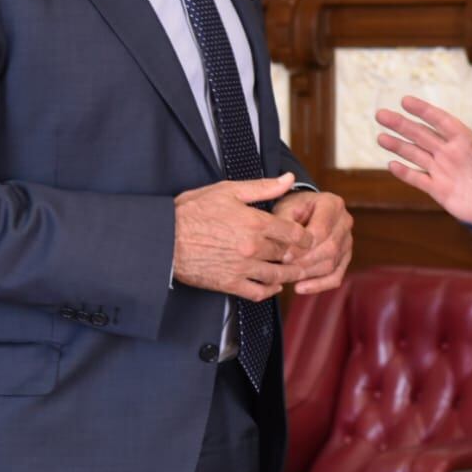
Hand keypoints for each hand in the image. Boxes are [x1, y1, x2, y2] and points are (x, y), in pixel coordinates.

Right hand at [173, 173, 313, 300]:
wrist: (164, 238)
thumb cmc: (192, 212)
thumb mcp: (228, 190)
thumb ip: (263, 187)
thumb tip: (288, 178)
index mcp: (255, 223)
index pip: (295, 233)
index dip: (305, 236)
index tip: (308, 236)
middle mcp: (253, 248)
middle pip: (288, 254)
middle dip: (297, 254)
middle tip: (304, 254)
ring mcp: (242, 268)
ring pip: (278, 276)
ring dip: (289, 274)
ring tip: (293, 270)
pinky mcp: (229, 284)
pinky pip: (258, 293)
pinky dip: (270, 290)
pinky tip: (273, 285)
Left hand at [272, 189, 353, 294]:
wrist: (303, 211)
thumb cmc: (292, 209)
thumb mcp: (285, 209)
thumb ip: (284, 226)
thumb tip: (286, 251)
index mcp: (332, 204)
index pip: (321, 231)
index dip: (302, 247)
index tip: (283, 256)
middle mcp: (345, 221)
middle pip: (329, 249)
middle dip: (305, 262)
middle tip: (284, 269)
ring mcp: (348, 240)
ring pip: (332, 264)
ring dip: (308, 274)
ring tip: (288, 277)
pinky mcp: (345, 257)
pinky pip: (336, 276)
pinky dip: (318, 285)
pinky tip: (300, 288)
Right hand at [375, 95, 471, 224]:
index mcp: (464, 139)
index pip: (440, 121)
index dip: (423, 111)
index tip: (405, 101)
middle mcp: (448, 151)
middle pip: (421, 134)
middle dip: (401, 124)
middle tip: (381, 114)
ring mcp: (441, 169)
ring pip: (415, 154)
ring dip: (398, 146)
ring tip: (380, 137)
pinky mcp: (437, 189)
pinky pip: (418, 179)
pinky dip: (405, 173)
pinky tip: (391, 165)